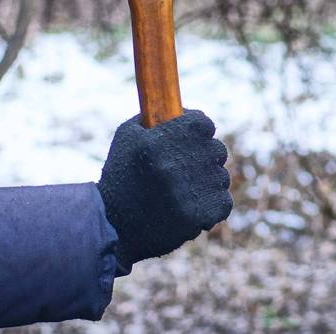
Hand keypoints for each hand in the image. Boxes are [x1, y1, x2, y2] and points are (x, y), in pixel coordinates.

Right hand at [97, 110, 231, 274]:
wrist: (112, 227)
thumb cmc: (120, 177)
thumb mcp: (127, 136)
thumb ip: (155, 117)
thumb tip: (184, 109)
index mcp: (159, 141)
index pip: (204, 123)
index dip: (198, 131)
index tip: (191, 139)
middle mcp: (176, 164)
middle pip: (217, 150)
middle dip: (204, 156)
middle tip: (187, 167)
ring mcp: (189, 192)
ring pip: (221, 177)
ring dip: (207, 182)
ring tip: (184, 191)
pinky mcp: (199, 216)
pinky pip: (223, 202)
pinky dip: (212, 205)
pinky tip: (193, 205)